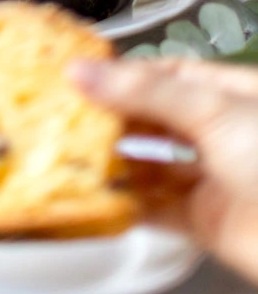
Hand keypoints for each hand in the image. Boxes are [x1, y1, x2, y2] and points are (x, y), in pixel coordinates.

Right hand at [71, 58, 257, 284]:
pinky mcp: (208, 222)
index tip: (78, 72)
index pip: (166, 72)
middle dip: (112, 115)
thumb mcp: (214, 110)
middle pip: (155, 118)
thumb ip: (145, 91)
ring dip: (117, 161)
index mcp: (231, 93)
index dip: (122, 71)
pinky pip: (158, 210)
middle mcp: (222, 133)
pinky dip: (129, 205)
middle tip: (63, 112)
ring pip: (153, 164)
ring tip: (72, 151)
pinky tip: (102, 196)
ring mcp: (216, 178)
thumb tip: (83, 71)